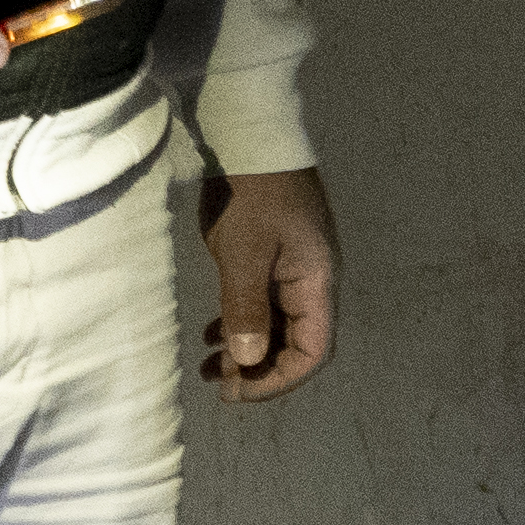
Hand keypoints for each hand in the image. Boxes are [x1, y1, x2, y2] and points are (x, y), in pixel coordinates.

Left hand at [194, 164, 338, 402]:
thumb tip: (247, 362)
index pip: (312, 351)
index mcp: (316, 283)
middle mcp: (310, 283)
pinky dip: (238, 324)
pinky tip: (210, 333)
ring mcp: (290, 270)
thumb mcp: (244, 251)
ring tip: (208, 366)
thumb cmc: (251, 193)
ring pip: (275, 327)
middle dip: (258, 370)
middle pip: (294, 344)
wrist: (249, 135)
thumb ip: (246, 307)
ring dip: (245, 350)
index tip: (237, 390)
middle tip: (216, 383)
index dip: (278, 379)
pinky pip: (260, 304)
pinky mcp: (270, 258)